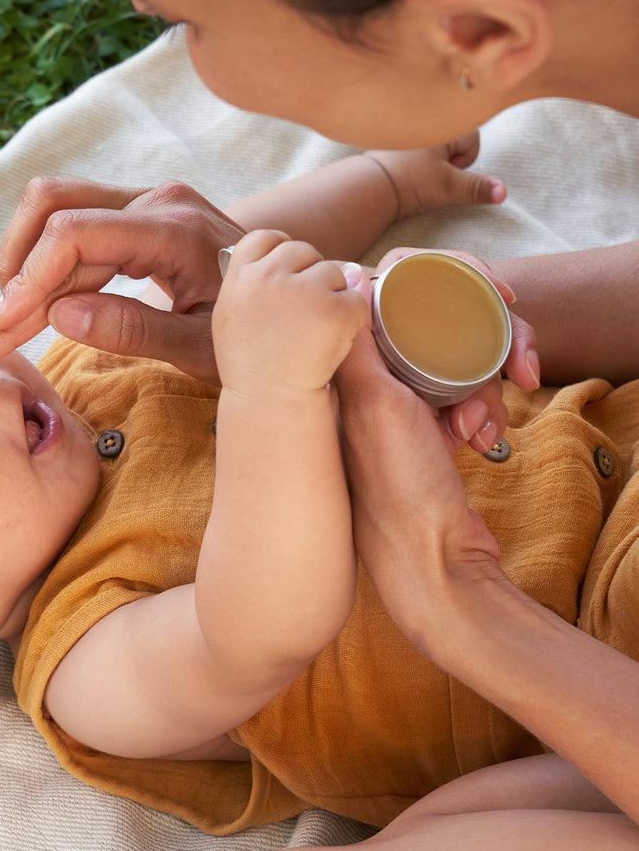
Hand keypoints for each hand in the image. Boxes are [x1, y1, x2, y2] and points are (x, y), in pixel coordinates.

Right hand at [0, 177, 239, 380]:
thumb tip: (60, 317)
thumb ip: (136, 333)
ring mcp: (149, 199)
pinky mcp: (141, 211)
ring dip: (26, 261)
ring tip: (14, 322)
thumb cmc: (257, 332)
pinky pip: (77, 223)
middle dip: (15, 268)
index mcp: (176, 230)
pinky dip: (51, 264)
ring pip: (57, 209)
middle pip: (54, 207)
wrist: (292, 303)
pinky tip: (42, 308)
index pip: (75, 235)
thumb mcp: (204, 349)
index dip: (29, 280)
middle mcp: (158, 199)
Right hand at [214, 232, 367, 396]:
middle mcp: (270, 276)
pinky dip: (353, 319)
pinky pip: (356, 300)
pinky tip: (334, 342)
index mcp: (241, 276)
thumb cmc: (251, 367)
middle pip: (304, 251)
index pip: (267, 238)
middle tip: (306, 315)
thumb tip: (290, 255)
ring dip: (333, 296)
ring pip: (334, 272)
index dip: (282, 251)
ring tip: (315, 333)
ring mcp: (305, 291)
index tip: (290, 274)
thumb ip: (252, 283)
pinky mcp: (335, 310)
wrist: (270, 402)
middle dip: (311, 275)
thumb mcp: (232, 318)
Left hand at [335, 296, 504, 646]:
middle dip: (477, 355)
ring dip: (481, 391)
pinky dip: (480, 414)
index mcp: (348, 377)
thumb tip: (342, 284)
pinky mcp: (429, 435)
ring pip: (456, 366)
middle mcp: (368, 391)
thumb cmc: (401, 490)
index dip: (441, 297)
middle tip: (508, 376)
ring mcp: (400, 413)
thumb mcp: (375, 407)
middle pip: (432, 335)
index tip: (487, 295)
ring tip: (476, 428)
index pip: (393, 308)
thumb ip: (356, 348)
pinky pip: (464, 400)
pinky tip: (479, 441)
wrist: (434, 566)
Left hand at [367, 132, 505, 219]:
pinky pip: (416, 147)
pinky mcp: (392, 138)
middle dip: (448, 160)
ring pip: (435, 145)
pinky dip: (413, 159)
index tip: (445, 172)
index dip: (463, 161)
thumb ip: (477, 188)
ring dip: (431, 160)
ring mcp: (408, 127)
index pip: (472, 139)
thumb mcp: (448, 187)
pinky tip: (401, 169)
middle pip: (454, 141)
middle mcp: (426, 117)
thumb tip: (504, 192)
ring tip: (414, 173)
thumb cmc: (410, 183)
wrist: (367, 187)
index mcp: (444, 123)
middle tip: (429, 174)